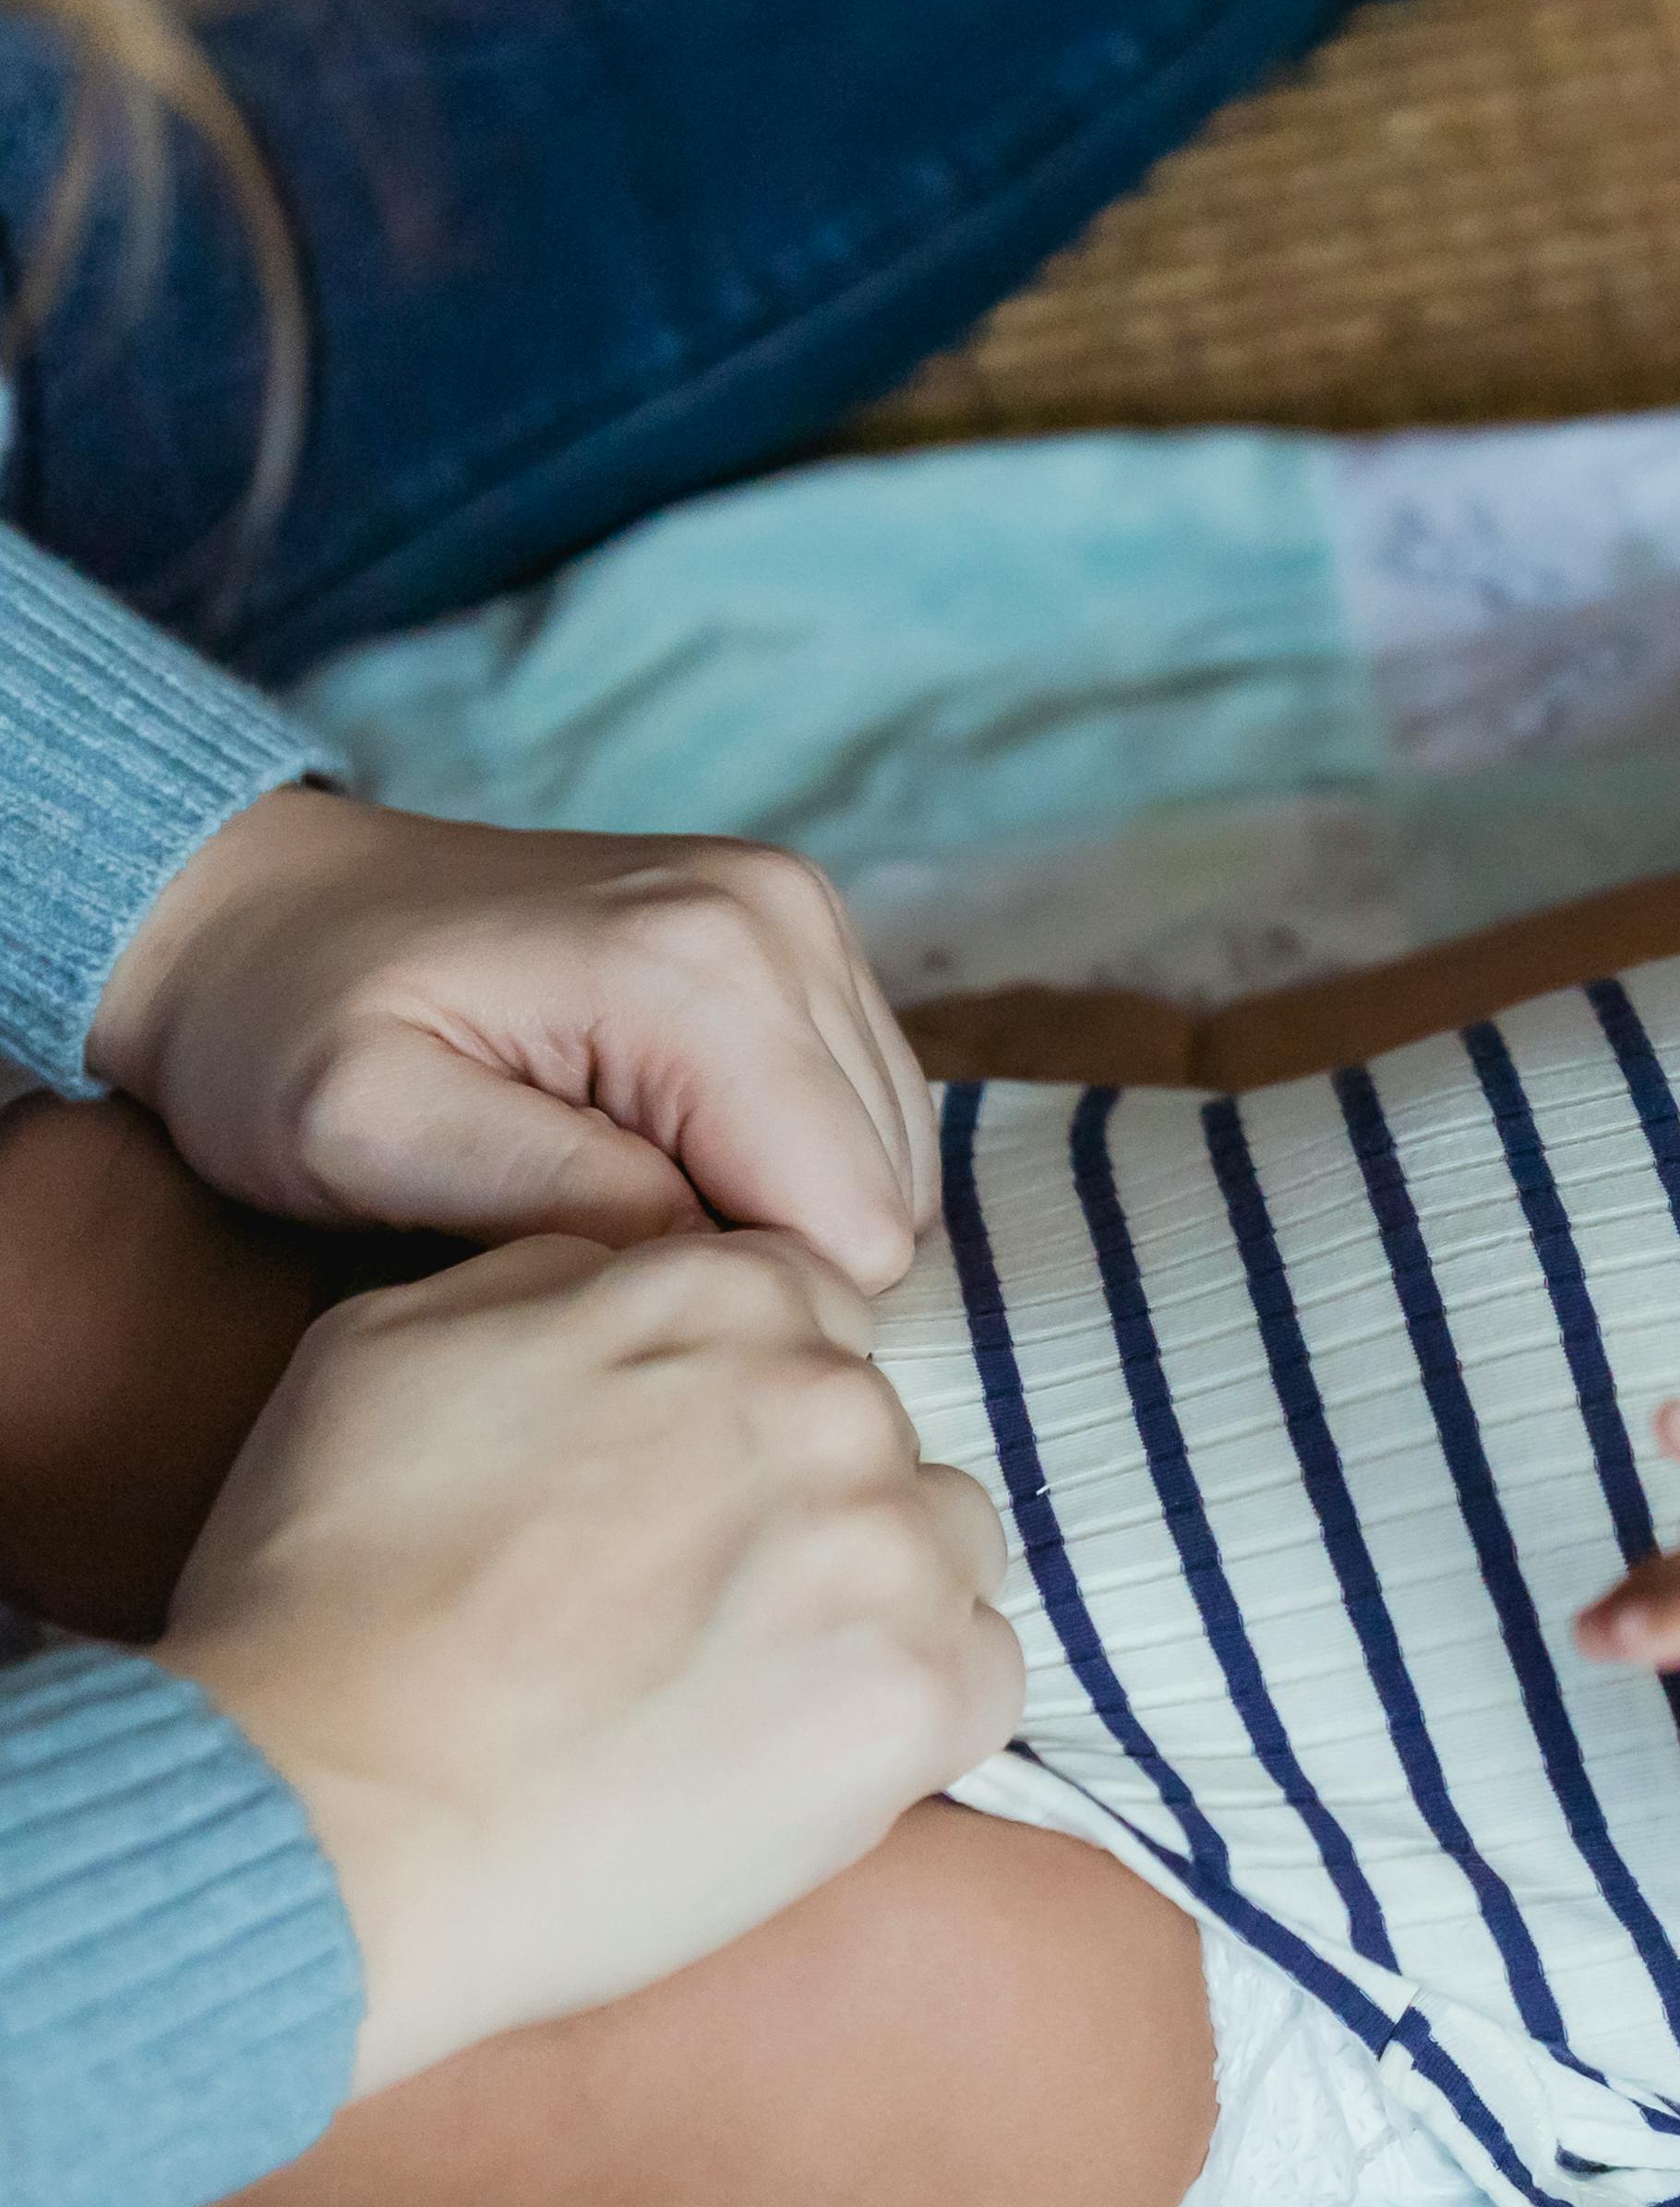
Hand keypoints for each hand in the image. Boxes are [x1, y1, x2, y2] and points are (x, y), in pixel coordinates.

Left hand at [89, 787, 936, 1288]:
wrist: (261, 906)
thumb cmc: (285, 1029)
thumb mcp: (360, 1131)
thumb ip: (541, 1194)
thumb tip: (707, 1255)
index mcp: (701, 969)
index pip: (849, 1224)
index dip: (742, 1300)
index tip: (604, 1294)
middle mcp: (786, 921)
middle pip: (885, 1195)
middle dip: (762, 1257)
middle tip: (599, 1253)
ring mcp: (805, 916)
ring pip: (890, 1159)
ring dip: (773, 1213)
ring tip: (619, 1199)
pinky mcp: (803, 934)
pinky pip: (864, 1111)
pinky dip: (779, 1165)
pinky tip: (660, 1155)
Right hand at [157, 1232, 1026, 2094]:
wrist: (329, 1817)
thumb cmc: (326, 1593)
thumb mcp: (389, 1348)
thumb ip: (556, 1276)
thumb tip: (640, 1267)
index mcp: (722, 1297)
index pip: (810, 1310)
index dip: (742, 1406)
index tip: (676, 1489)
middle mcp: (832, 1404)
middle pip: (878, 1432)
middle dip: (801, 1503)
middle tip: (677, 1606)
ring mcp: (890, 1550)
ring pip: (944, 1547)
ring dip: (871, 1599)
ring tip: (728, 1683)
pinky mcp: (925, 1694)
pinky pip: (981, 1673)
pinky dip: (905, 1712)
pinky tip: (784, 1751)